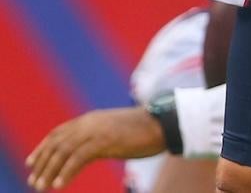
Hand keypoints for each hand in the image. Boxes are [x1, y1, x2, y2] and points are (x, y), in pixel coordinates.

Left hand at [26, 107, 165, 189]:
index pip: (59, 132)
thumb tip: (92, 149)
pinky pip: (77, 159)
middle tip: (34, 180)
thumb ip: (101, 136)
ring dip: (49, 170)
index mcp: (92, 118)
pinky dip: (65, 172)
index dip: (43, 147)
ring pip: (63, 151)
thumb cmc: (146, 130)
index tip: (33, 162)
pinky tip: (59, 184)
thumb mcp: (117, 130)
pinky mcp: (104, 141)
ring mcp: (97, 131)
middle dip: (42, 162)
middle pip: (57, 142)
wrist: (164, 124)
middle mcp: (90, 122)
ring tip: (42, 186)